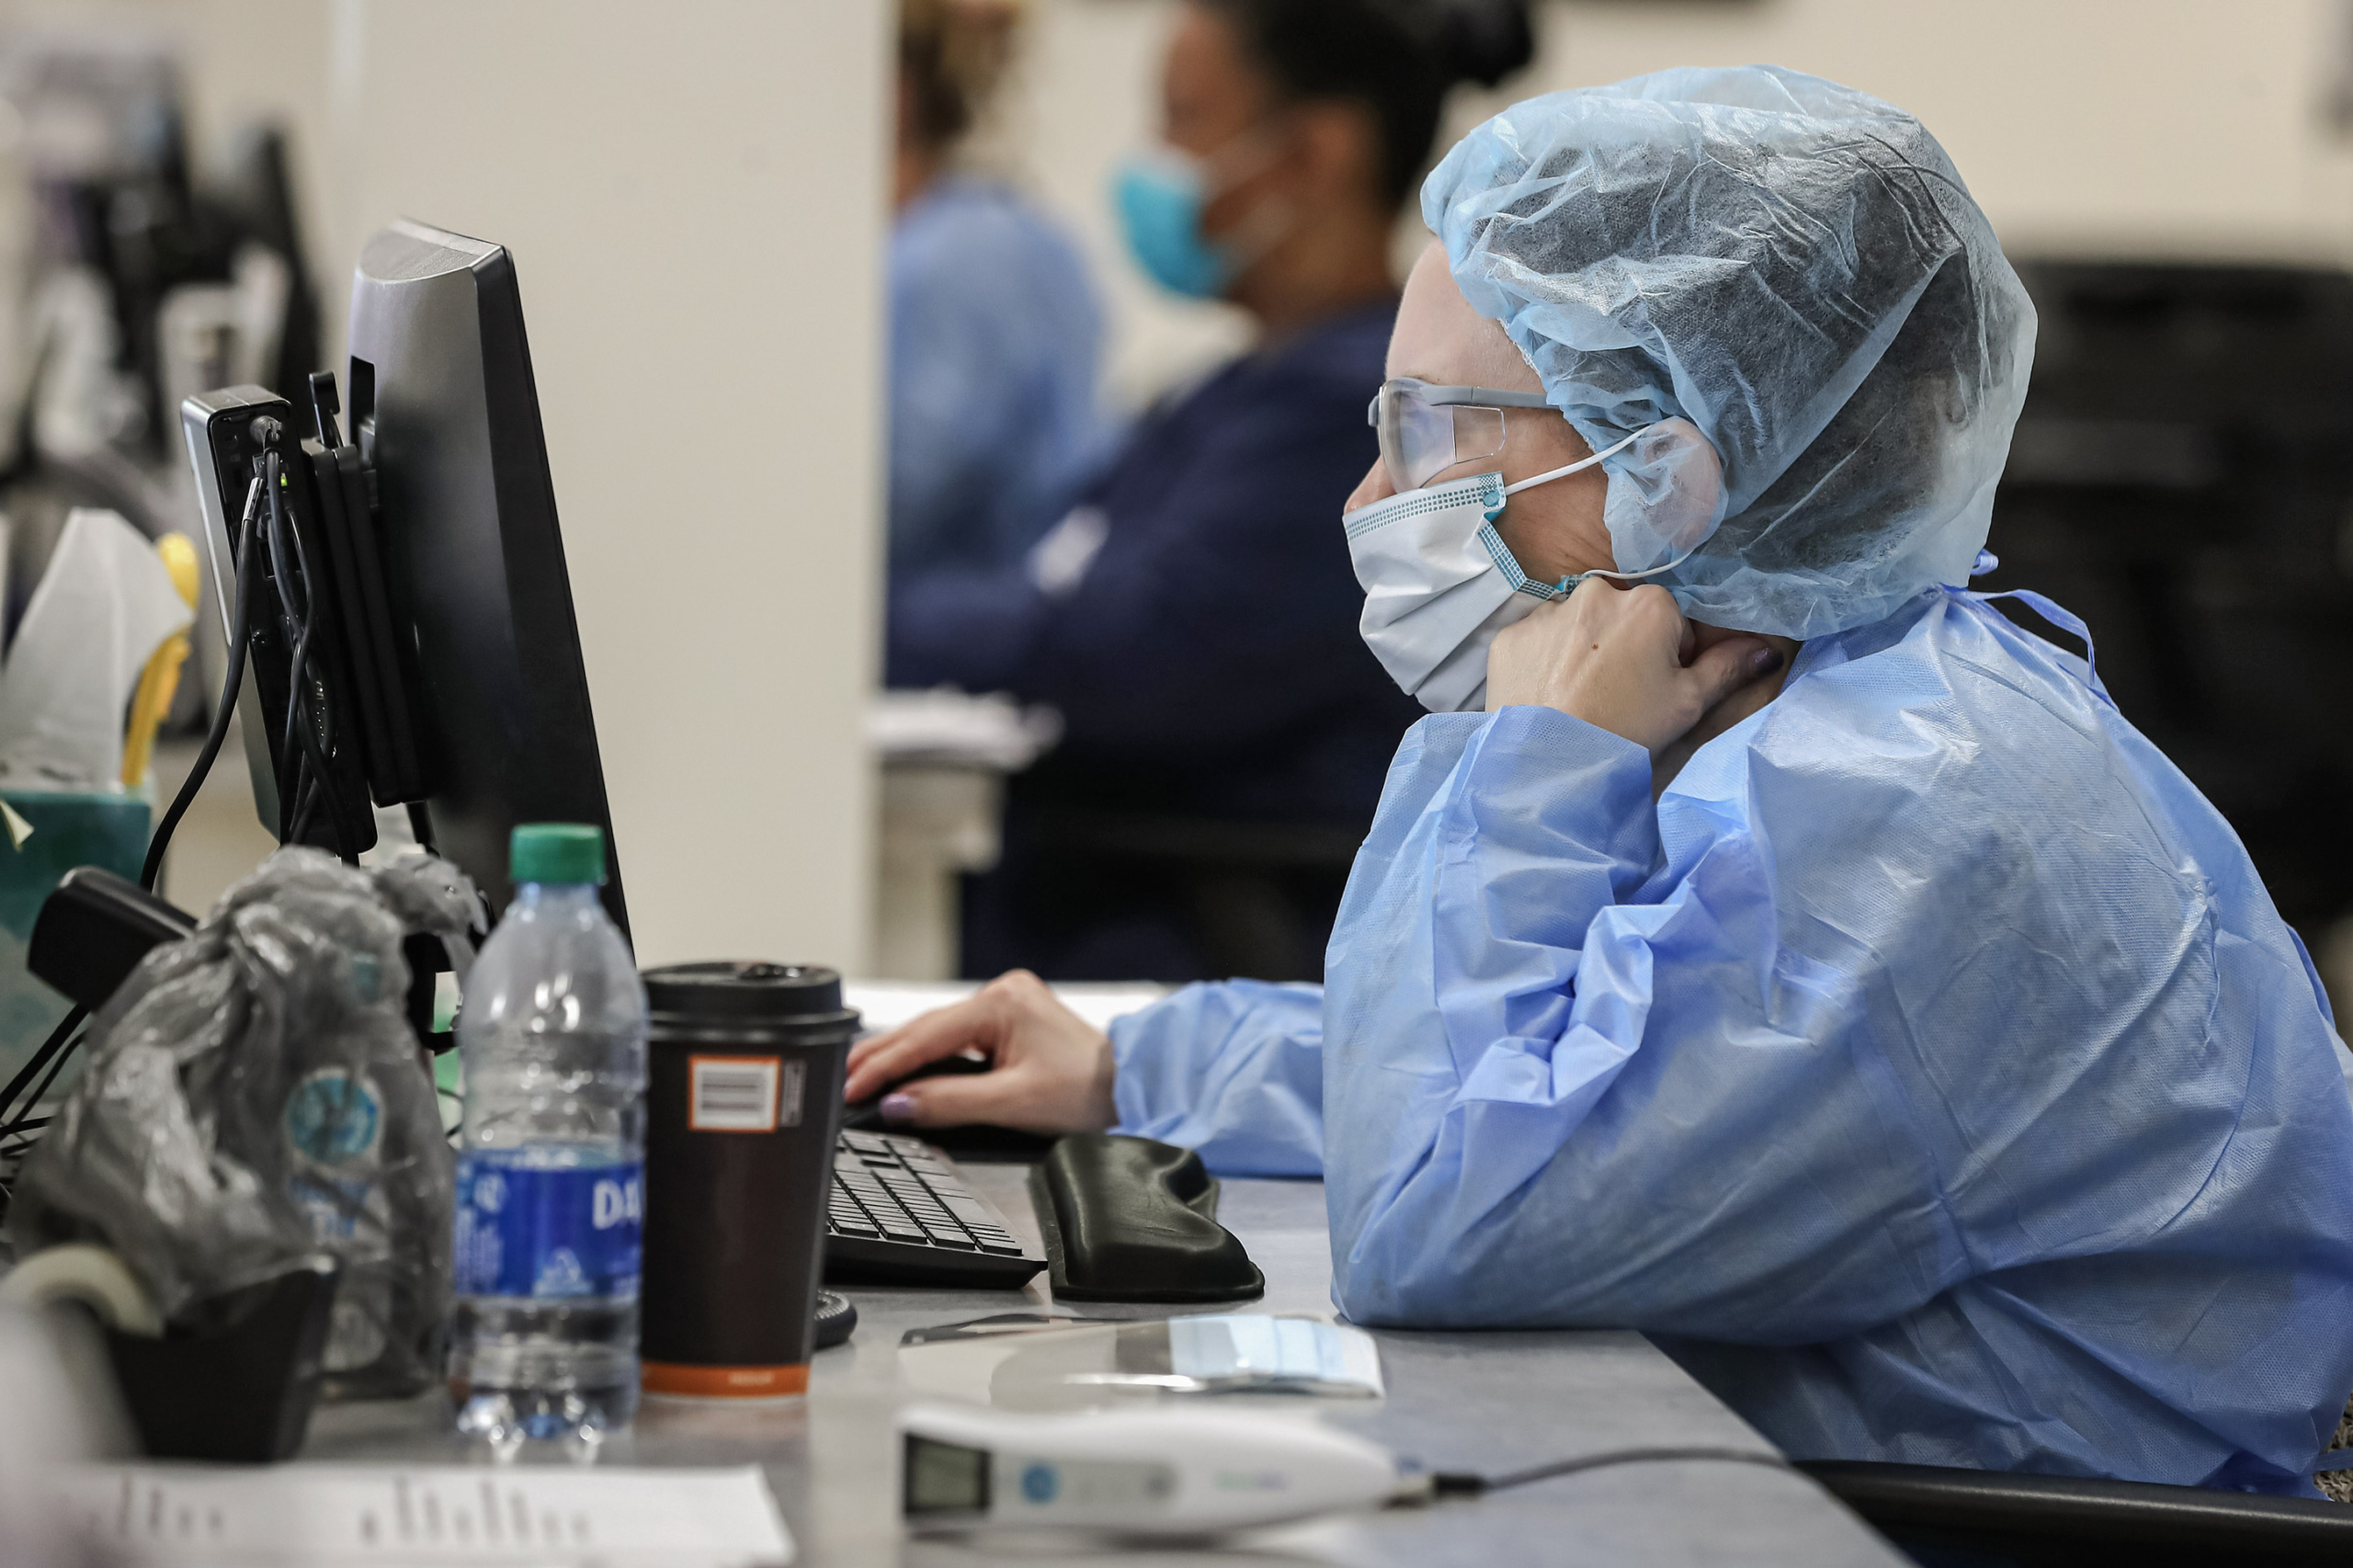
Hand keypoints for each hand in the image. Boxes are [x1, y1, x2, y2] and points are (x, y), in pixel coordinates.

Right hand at [842, 969, 1115, 1135]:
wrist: (1129, 1088)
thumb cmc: (1085, 1092)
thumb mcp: (1011, 1102)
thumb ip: (948, 1102)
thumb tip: (896, 1104)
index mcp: (1000, 1003)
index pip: (925, 1037)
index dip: (884, 1065)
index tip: (852, 1087)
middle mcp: (1001, 993)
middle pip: (925, 1028)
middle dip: (882, 1056)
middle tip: (842, 1078)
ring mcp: (1006, 1003)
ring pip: (938, 1031)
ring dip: (903, 1055)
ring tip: (862, 1074)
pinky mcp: (1010, 1020)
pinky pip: (957, 1036)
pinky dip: (929, 1055)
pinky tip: (906, 1067)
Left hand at [1486, 581, 1779, 756]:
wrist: (1548, 761)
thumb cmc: (1627, 731)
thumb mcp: (1687, 704)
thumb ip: (1728, 668)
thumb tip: (1766, 649)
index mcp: (1650, 603)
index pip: (1673, 622)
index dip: (1670, 657)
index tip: (1656, 689)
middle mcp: (1596, 592)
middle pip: (1623, 618)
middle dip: (1625, 648)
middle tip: (1618, 697)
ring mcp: (1548, 611)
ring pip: (1578, 627)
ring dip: (1583, 652)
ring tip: (1580, 699)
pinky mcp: (1511, 634)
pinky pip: (1538, 641)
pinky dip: (1545, 663)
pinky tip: (1549, 696)